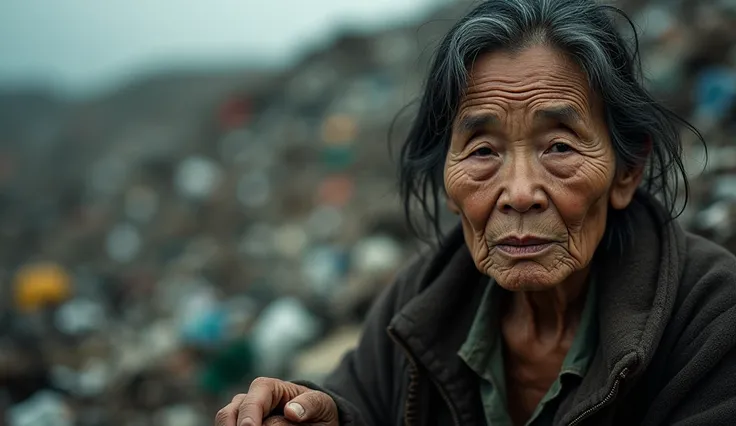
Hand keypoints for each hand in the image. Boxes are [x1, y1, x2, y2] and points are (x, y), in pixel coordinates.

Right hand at [215, 377, 338, 425]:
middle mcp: (249, 399)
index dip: (249, 416)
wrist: (313, 419)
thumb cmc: (316, 409)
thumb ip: (309, 404)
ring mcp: (240, 415)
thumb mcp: (320, 404)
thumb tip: (291, 410)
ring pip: (225, 423)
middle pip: (229, 414)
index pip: (252, 400)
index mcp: (268, 388)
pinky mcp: (239, 425)